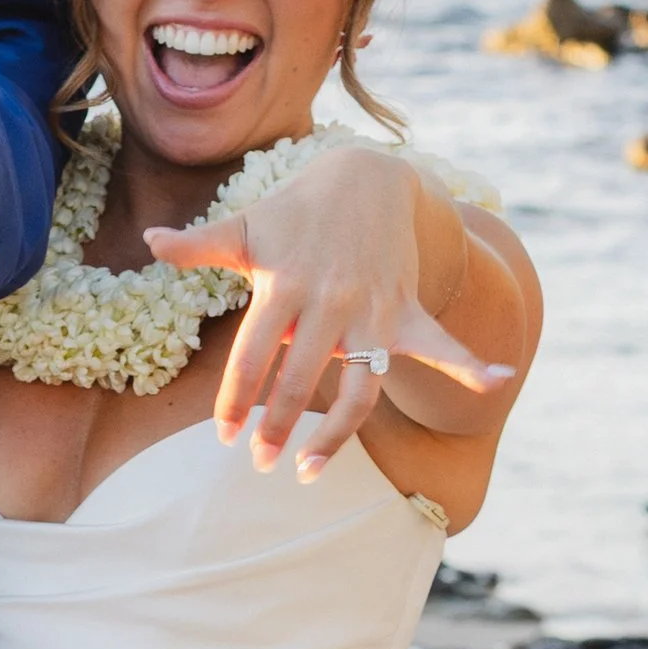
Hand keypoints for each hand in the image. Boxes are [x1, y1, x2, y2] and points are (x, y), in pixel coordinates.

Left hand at [145, 142, 509, 475]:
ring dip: (338, 435)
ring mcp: (372, 310)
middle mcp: (329, 302)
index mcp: (284, 286)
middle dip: (278, 427)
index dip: (237, 401)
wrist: (366, 177)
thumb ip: (200, 244)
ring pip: (358, 387)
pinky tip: (497, 379)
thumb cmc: (297, 211)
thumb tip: (150, 240)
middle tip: (262, 465)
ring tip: (308, 471)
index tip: (226, 438)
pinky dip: (472, 362)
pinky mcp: (405, 311)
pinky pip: (440, 344)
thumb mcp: (246, 226)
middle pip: (300, 380)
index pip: (253, 356)